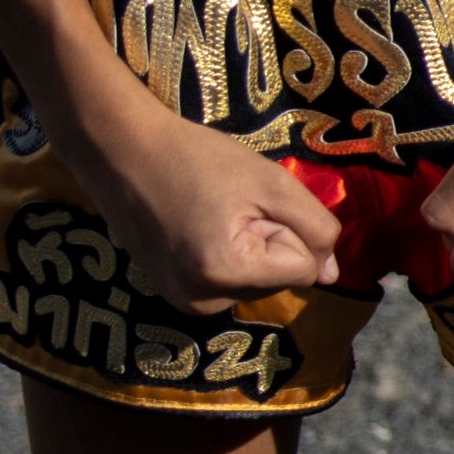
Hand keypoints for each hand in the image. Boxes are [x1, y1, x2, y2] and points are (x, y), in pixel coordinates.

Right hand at [63, 100, 344, 314]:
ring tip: (209, 216)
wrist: (122, 151)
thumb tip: (331, 275)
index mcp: (223, 273)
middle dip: (268, 243)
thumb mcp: (273, 183)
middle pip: (279, 280)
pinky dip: (227, 258)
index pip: (303, 270)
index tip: (246, 205)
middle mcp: (201, 302)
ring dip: (249, 251)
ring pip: (257, 284)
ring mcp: (182, 303)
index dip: (286, 230)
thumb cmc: (197, 158)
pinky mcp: (171, 295)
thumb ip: (316, 229)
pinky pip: (228, 283)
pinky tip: (196, 229)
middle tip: (226, 207)